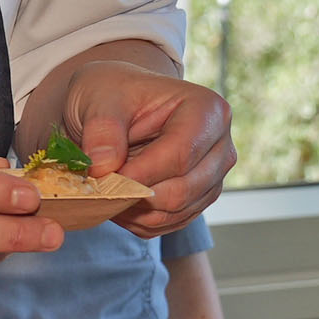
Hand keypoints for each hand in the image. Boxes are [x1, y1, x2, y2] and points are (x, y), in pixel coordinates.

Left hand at [60, 61, 236, 235]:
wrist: (117, 105)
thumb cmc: (113, 94)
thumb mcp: (99, 99)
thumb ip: (102, 130)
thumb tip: (104, 168)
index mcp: (206, 109)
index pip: (181, 154)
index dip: (139, 173)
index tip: (103, 178)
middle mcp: (220, 145)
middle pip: (182, 189)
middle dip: (136, 194)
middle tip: (99, 186)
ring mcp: (213, 176)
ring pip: (175, 212)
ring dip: (135, 210)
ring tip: (106, 190)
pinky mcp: (199, 199)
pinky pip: (170, 223)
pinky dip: (140, 220)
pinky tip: (119, 199)